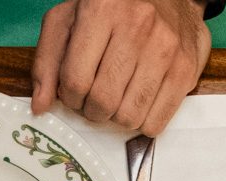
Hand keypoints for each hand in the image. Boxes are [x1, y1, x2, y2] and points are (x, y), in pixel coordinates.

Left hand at [32, 0, 210, 136]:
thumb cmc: (112, 9)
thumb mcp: (69, 19)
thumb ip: (48, 60)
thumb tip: (40, 106)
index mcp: (101, 10)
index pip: (75, 79)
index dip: (69, 97)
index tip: (74, 93)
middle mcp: (137, 27)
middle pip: (103, 101)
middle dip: (92, 110)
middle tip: (95, 100)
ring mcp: (165, 50)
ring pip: (130, 116)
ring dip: (117, 118)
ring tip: (117, 100)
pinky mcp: (185, 71)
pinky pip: (156, 122)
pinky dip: (142, 123)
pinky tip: (138, 103)